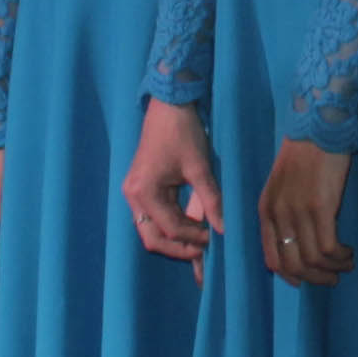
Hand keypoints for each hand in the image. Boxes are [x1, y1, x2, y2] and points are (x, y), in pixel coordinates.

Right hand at [123, 98, 221, 265]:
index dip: (195, 238)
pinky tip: (190, 229)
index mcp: (144, 192)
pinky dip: (170, 224)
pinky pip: (154, 216)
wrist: (169, 104)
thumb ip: (211, 201)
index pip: (170, 228)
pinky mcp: (141, 187)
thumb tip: (225, 229)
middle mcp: (133, 196)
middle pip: (152, 237)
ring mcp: (134, 192)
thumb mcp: (199, 168)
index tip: (216, 239)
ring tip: (200, 244)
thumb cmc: (183, 132)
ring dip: (174, 238)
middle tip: (204, 253)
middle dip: (178, 247)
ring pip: (151, 229)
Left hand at [260, 140, 356, 287]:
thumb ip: (285, 212)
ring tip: (346, 265)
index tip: (308, 279)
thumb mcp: (284, 185)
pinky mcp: (321, 207)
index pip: (272, 259)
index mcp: (266, 210)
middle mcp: (278, 215)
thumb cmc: (307, 153)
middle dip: (315, 279)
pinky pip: (329, 248)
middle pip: (292, 266)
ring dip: (332, 269)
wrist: (320, 126)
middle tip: (332, 278)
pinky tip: (349, 252)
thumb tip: (298, 241)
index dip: (291, 276)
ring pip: (312, 260)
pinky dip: (341, 257)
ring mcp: (298, 212)